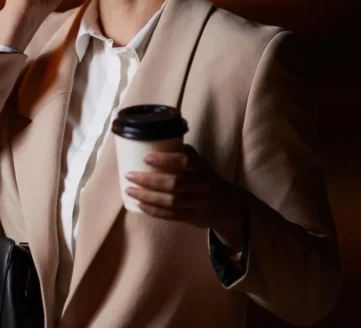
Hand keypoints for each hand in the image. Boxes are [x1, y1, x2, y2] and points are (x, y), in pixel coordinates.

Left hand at [124, 144, 247, 250]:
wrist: (231, 206)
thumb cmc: (208, 178)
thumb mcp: (202, 163)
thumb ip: (184, 154)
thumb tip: (156, 142)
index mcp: (203, 167)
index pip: (185, 161)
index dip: (165, 159)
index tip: (145, 158)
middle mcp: (203, 185)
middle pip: (174, 183)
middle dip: (149, 180)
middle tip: (129, 176)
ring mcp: (200, 203)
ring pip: (171, 201)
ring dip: (147, 197)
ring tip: (130, 191)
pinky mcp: (195, 217)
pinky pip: (172, 215)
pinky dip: (154, 211)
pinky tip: (140, 205)